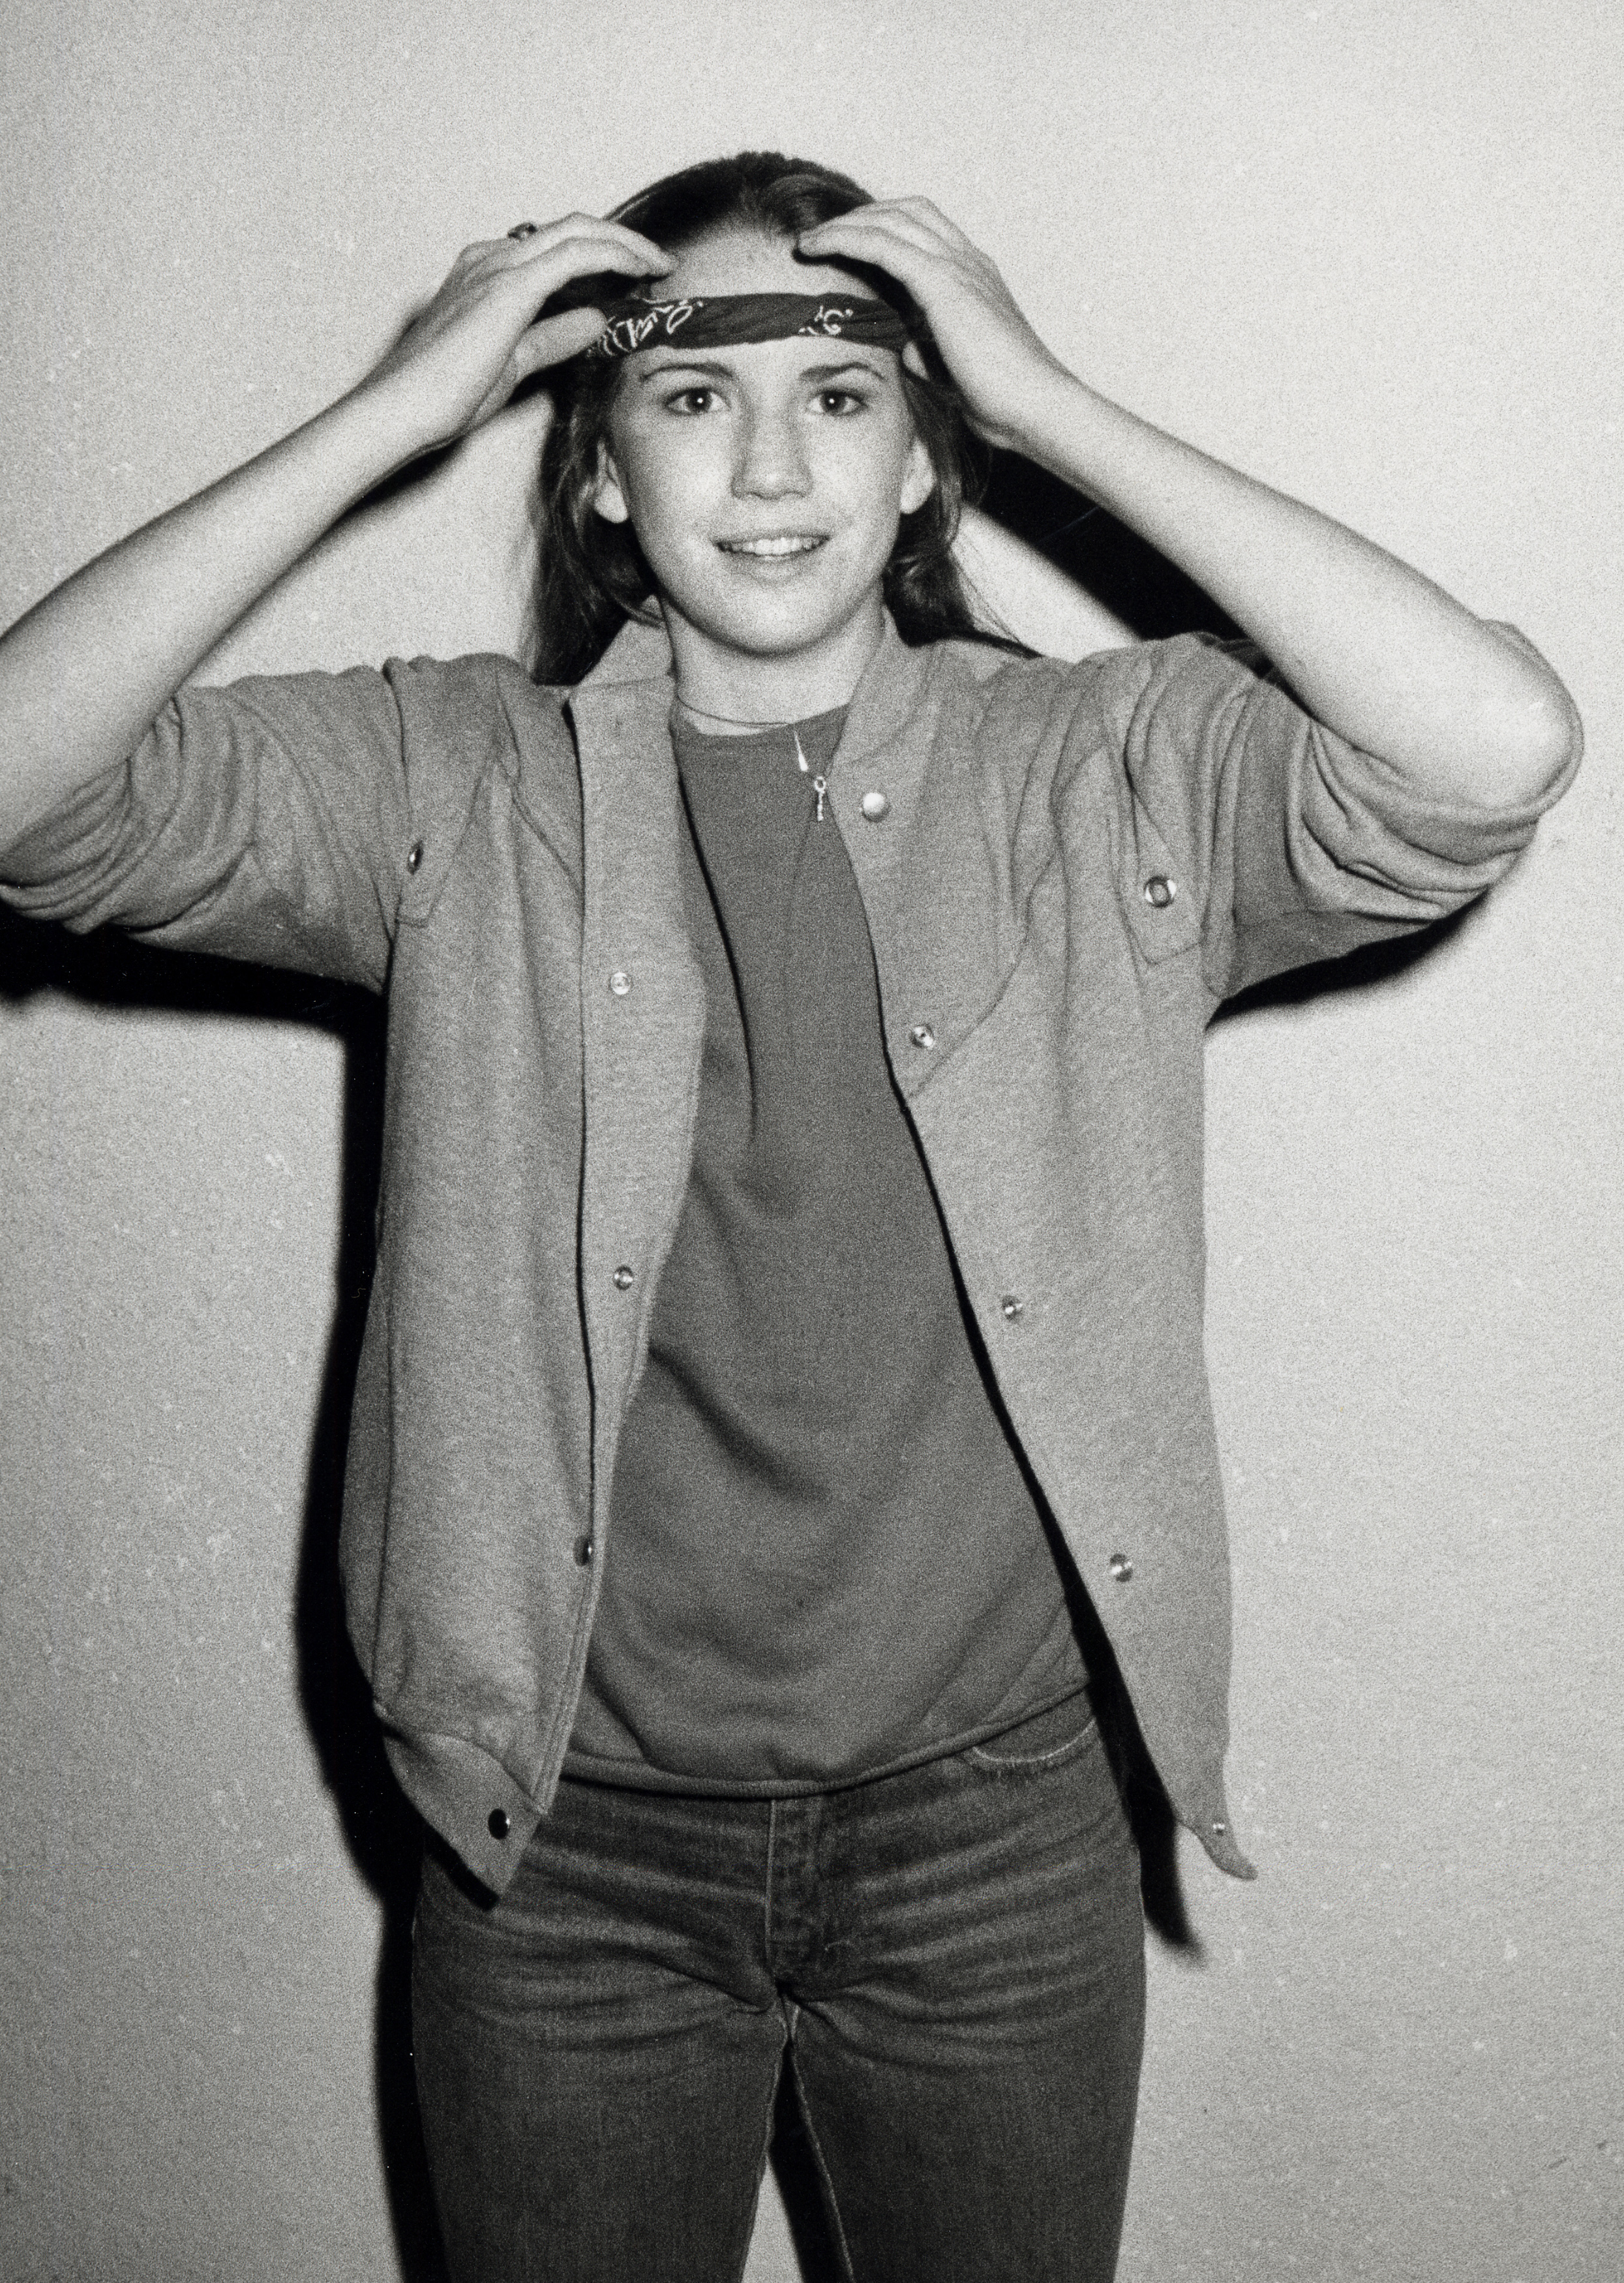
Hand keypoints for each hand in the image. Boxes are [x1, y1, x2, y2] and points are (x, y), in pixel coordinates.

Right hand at [360, 215, 671, 452]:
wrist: (401, 409)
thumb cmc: (442, 395)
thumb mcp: (513, 363)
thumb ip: (552, 337)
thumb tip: (594, 320)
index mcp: (486, 274)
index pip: (554, 250)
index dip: (600, 257)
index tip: (636, 276)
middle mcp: (491, 259)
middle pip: (571, 230)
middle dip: (621, 242)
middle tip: (659, 262)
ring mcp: (498, 267)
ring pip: (577, 233)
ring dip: (626, 244)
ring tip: (660, 263)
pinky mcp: (509, 286)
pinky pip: (575, 255)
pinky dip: (614, 257)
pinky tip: (640, 272)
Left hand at [795, 199, 1069, 451]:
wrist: (1032, 407)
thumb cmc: (1000, 400)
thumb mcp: (953, 368)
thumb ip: (928, 349)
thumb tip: (904, 349)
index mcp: (974, 276)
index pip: (925, 230)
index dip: (883, 230)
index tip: (847, 248)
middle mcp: (968, 260)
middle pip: (906, 211)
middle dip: (861, 217)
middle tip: (822, 237)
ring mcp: (958, 266)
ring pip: (892, 219)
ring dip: (846, 223)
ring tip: (809, 240)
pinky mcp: (943, 283)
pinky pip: (883, 244)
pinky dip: (846, 238)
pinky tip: (816, 247)